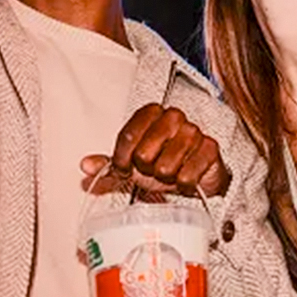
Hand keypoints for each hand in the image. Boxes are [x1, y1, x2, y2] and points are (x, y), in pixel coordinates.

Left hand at [80, 104, 230, 197]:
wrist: (194, 176)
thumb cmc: (162, 163)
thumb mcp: (131, 164)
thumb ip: (107, 164)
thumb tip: (85, 165)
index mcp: (151, 112)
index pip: (127, 136)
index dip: (121, 159)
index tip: (123, 169)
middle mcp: (173, 116)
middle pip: (144, 154)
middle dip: (146, 170)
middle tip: (153, 169)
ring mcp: (193, 131)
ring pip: (165, 167)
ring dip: (165, 178)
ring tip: (170, 173)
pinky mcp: (210, 148)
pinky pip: (187, 177)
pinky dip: (183, 184)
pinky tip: (186, 177)